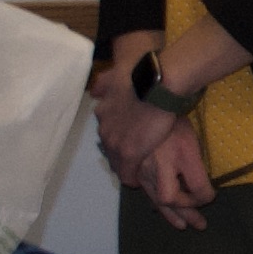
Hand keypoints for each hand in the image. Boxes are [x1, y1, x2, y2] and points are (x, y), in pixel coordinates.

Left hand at [89, 34, 165, 177]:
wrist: (158, 83)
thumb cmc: (141, 75)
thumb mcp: (115, 74)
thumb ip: (103, 83)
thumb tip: (94, 90)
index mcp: (103, 112)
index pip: (107, 131)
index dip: (120, 136)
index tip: (132, 137)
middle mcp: (104, 128)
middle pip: (110, 148)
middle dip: (121, 151)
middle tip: (138, 151)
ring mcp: (114, 142)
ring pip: (116, 162)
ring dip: (126, 165)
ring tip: (139, 166)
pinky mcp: (128, 154)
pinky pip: (127, 174)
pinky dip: (132, 178)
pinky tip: (140, 179)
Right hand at [132, 112, 215, 231]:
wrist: (143, 98)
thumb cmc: (171, 113)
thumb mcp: (189, 134)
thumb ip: (194, 160)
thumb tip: (198, 182)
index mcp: (182, 154)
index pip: (199, 189)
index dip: (206, 197)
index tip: (210, 197)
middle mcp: (161, 164)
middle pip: (173, 199)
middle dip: (187, 214)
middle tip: (200, 225)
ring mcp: (144, 166)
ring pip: (157, 198)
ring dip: (171, 214)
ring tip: (182, 226)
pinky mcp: (133, 166)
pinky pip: (145, 189)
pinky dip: (156, 202)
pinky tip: (162, 207)